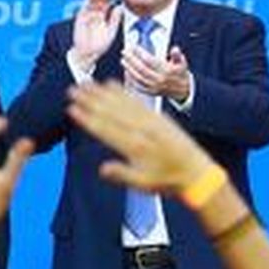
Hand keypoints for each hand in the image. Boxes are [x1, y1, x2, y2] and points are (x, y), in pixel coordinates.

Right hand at [66, 81, 211, 196]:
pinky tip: (112, 84)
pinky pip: (137, 100)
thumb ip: (122, 175)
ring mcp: (150, 121)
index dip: (87, 118)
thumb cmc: (167, 180)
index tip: (72, 109)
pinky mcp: (158, 116)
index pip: (106, 129)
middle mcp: (142, 130)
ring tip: (87, 83)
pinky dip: (123, 91)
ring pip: (122, 103)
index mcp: (136, 147)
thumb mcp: (143, 184)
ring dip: (102, 92)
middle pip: (111, 111)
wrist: (196, 172)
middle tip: (73, 90)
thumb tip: (102, 169)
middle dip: (90, 100)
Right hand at [71, 0, 123, 67]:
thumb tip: (120, 6)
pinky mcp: (81, 18)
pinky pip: (84, 6)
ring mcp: (87, 14)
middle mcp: (95, 12)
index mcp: (103, 15)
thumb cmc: (99, 45)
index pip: (108, 1)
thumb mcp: (111, 31)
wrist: (88, 55)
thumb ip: (115, 19)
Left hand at [121, 43, 192, 102]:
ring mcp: (154, 87)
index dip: (140, 53)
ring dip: (129, 68)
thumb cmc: (180, 73)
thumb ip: (177, 56)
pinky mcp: (150, 92)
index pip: (150, 60)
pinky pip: (137, 86)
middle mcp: (159, 79)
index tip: (133, 47)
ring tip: (123, 60)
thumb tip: (175, 49)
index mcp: (167, 71)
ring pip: (138, 77)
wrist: (183, 90)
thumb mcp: (182, 63)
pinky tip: (126, 72)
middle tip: (125, 52)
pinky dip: (131, 79)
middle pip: (141, 68)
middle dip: (131, 59)